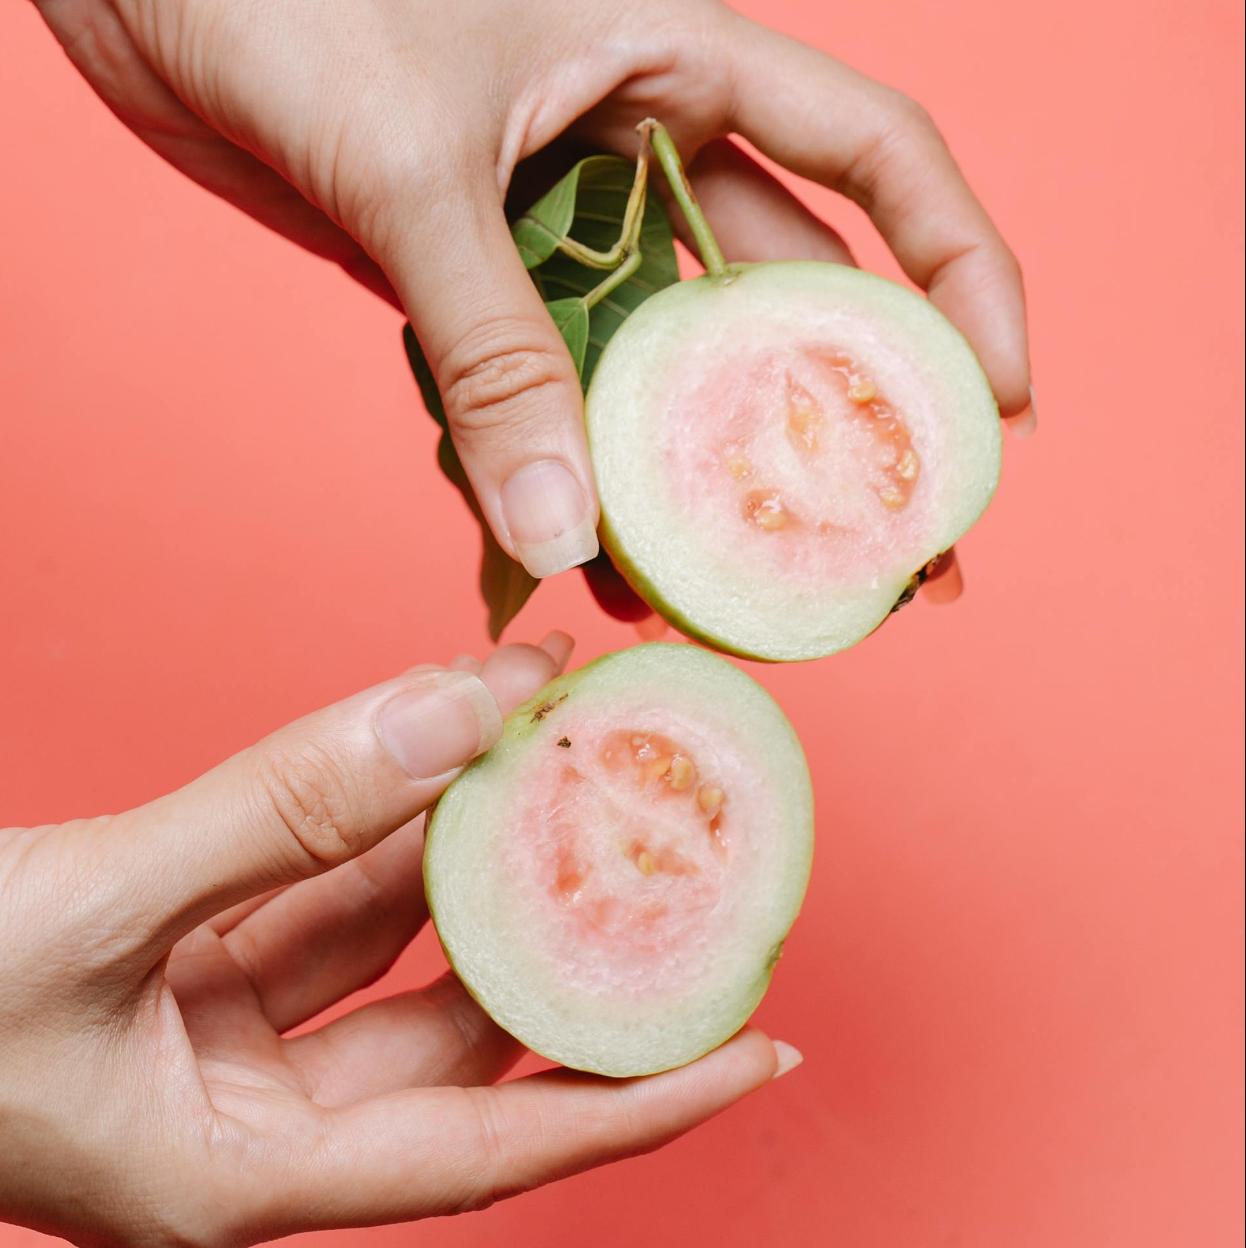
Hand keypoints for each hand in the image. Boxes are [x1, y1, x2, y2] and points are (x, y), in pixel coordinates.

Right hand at [0, 634, 790, 1245]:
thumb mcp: (89, 915)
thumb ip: (278, 810)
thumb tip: (459, 711)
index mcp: (245, 1177)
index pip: (500, 1151)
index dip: (644, 1103)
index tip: (768, 1051)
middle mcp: (261, 1112)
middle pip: (468, 1027)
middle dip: (574, 934)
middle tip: (689, 848)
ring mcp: (232, 1028)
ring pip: (401, 932)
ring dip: (482, 838)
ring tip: (581, 738)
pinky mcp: (200, 953)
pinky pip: (330, 880)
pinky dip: (393, 811)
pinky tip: (456, 736)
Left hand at [35, 0, 1030, 597]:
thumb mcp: (412, 164)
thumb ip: (492, 346)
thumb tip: (561, 527)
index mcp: (676, 61)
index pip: (879, 162)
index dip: (961, 279)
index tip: (999, 406)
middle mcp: (640, 149)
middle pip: (787, 304)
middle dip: (840, 428)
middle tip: (884, 561)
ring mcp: (559, 227)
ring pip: (663, 372)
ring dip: (691, 480)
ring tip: (730, 597)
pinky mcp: (477, 284)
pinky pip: (548, 393)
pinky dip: (564, 472)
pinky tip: (581, 559)